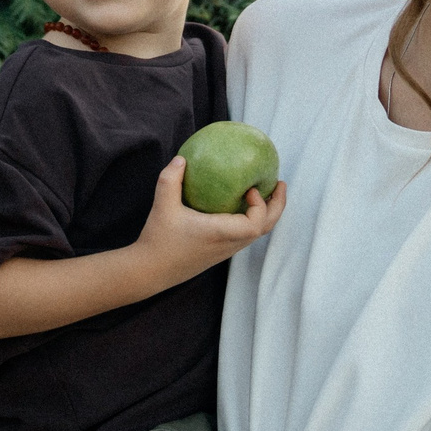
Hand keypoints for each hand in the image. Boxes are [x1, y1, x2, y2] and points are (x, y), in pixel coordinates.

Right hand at [130, 157, 286, 284]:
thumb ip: (170, 180)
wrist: (150, 272)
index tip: (250, 189)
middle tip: (279, 183)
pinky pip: (245, 235)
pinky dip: (252, 219)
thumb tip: (182, 159)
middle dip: (277, 206)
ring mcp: (226, 250)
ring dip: (266, 213)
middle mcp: (228, 244)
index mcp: (220, 234)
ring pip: (257, 234)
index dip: (261, 205)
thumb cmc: (158, 240)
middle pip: (266, 229)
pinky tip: (240, 205)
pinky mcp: (220, 252)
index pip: (256, 224)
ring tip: (265, 192)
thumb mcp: (162, 206)